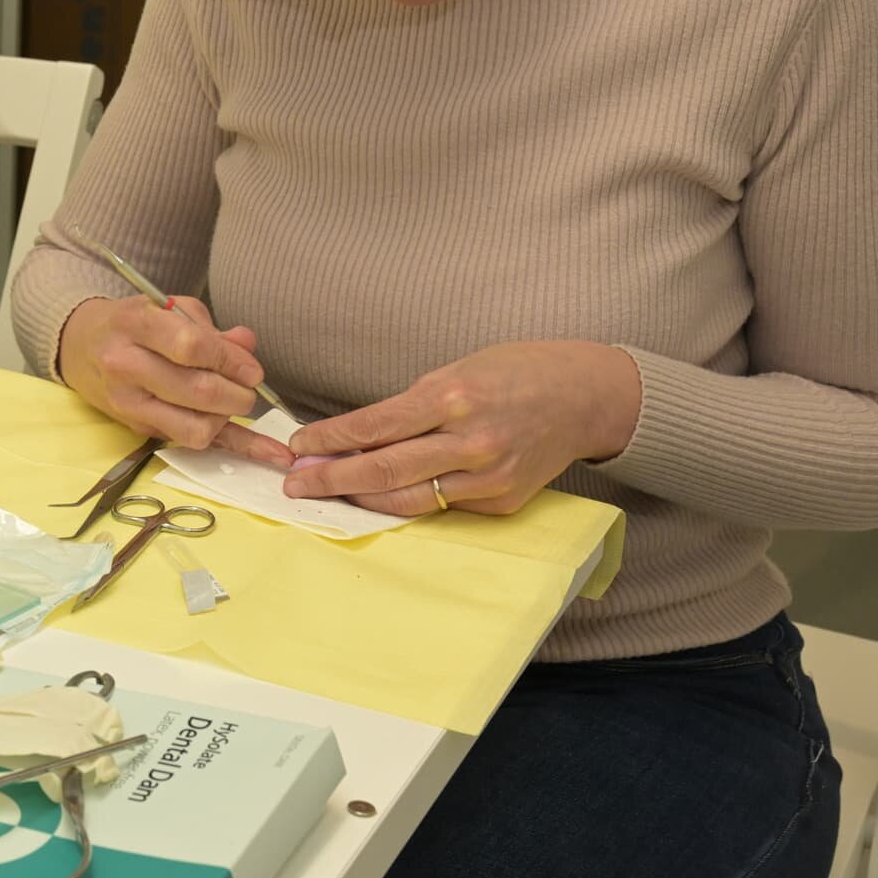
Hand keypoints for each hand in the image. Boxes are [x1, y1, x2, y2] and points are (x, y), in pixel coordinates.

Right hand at [55, 296, 292, 463]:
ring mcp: (128, 402)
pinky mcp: (136, 427)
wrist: (81, 346)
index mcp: (133, 324)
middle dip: (237, 394)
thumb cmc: (132, 323)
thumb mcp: (168, 309)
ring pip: (194, 427)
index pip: (191, 347)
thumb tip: (247, 346)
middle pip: (197, 391)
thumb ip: (210, 328)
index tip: (251, 368)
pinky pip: (192, 442)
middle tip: (248, 387)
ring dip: (228, 418)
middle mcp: (125, 365)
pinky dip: (235, 446)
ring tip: (230, 402)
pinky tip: (269, 452)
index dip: (231, 360)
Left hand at [283, 341, 641, 515]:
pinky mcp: (502, 501)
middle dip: (332, 479)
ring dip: (361, 499)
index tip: (298, 448)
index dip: (329, 441)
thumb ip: (409, 407)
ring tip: (326, 494)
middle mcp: (470, 440)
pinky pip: (443, 506)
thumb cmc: (513, 372)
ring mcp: (489, 476)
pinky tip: (379, 497)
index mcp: (452, 397)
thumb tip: (355, 437)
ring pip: (409, 499)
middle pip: (384, 470)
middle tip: (295, 484)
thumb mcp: (454, 371)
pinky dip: (407, 502)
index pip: (373, 427)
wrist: (582, 396)